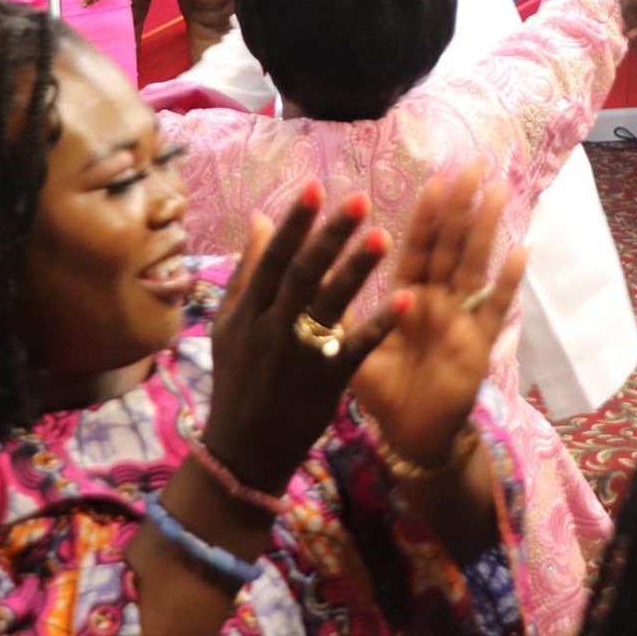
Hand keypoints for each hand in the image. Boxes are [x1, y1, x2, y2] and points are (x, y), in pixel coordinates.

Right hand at [205, 187, 399, 493]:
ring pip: (330, 307)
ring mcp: (300, 356)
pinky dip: (380, 324)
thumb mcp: (229, 325)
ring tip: (384, 236)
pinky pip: (356, 349)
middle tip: (358, 200)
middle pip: (302, 275)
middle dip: (329, 237)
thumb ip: (248, 271)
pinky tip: (407, 299)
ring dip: (357, 271)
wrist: (243, 449)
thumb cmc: (238, 378)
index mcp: (247, 311)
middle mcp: (271, 328)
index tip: (315, 186)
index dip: (294, 223)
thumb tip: (260, 218)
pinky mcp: (327, 382)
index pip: (272, 258)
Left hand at [351, 167, 525, 467]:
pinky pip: (495, 310)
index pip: (419, 246)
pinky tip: (520, 251)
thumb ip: (335, 307)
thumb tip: (310, 271)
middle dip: (461, 206)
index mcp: (409, 295)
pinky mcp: (477, 346)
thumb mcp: (350, 344)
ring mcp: (461, 320)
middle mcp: (439, 301)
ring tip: (495, 191)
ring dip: (486, 229)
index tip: (435, 177)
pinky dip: (506, 282)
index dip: (427, 214)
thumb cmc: (383, 388)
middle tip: (472, 165)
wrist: (407, 435)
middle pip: (451, 245)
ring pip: (474, 265)